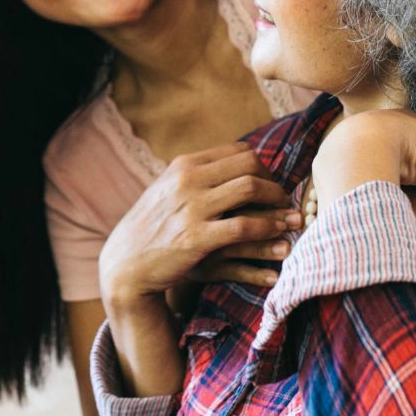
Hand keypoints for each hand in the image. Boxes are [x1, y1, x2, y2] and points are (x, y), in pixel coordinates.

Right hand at [99, 142, 298, 308]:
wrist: (124, 265)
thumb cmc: (150, 230)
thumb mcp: (167, 192)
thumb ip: (195, 177)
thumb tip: (229, 167)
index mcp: (183, 165)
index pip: (237, 151)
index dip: (262, 166)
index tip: (270, 184)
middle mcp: (188, 180)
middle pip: (249, 164)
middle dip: (274, 182)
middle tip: (284, 201)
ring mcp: (191, 207)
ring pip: (250, 188)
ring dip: (277, 203)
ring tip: (291, 218)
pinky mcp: (197, 238)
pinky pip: (244, 226)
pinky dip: (267, 229)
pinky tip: (278, 238)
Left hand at [312, 108, 415, 208]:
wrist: (359, 151)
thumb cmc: (407, 145)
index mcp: (398, 122)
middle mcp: (370, 132)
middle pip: (390, 155)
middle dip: (401, 173)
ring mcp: (347, 150)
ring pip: (365, 168)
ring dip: (375, 184)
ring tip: (390, 208)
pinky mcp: (330, 170)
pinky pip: (345, 184)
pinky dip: (355, 195)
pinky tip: (363, 210)